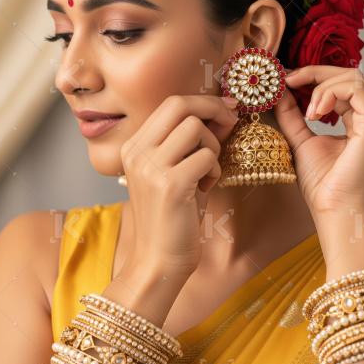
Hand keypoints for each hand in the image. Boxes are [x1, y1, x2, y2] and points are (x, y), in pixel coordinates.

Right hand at [119, 94, 239, 277]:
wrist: (158, 261)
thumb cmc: (172, 217)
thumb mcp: (172, 172)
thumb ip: (188, 142)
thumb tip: (223, 110)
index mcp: (134, 146)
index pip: (171, 103)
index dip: (203, 102)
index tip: (226, 110)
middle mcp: (137, 152)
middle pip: (180, 105)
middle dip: (213, 109)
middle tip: (230, 124)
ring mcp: (151, 167)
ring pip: (196, 128)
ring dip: (212, 146)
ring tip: (206, 172)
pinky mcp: (170, 185)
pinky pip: (207, 157)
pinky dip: (214, 170)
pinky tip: (205, 188)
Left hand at [273, 65, 363, 222]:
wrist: (334, 210)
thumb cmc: (324, 185)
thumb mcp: (302, 140)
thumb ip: (293, 114)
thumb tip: (280, 89)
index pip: (344, 83)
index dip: (315, 76)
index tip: (287, 80)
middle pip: (350, 74)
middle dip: (315, 73)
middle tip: (289, 80)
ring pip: (352, 77)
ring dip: (321, 87)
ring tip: (308, 112)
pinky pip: (355, 88)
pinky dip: (329, 93)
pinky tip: (315, 113)